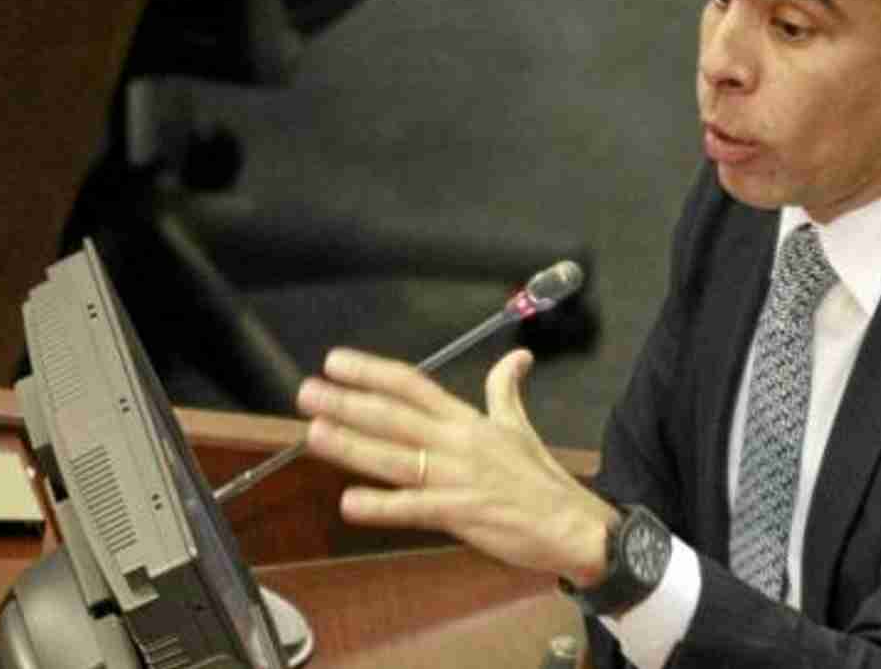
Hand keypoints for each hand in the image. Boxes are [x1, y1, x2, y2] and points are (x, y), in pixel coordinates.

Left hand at [294, 347, 619, 586]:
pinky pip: (415, 508)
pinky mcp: (461, 514)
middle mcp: (458, 442)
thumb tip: (517, 356)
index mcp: (468, 420)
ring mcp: (457, 478)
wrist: (572, 525)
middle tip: (308, 393)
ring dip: (353, 445)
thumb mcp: (520, 427)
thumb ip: (506, 390)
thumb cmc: (541, 479)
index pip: (414, 385)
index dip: (373, 371)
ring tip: (316, 433)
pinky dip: (382, 506)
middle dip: (348, 403)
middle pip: (395, 416)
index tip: (336, 362)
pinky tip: (350, 503)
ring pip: (397, 458)